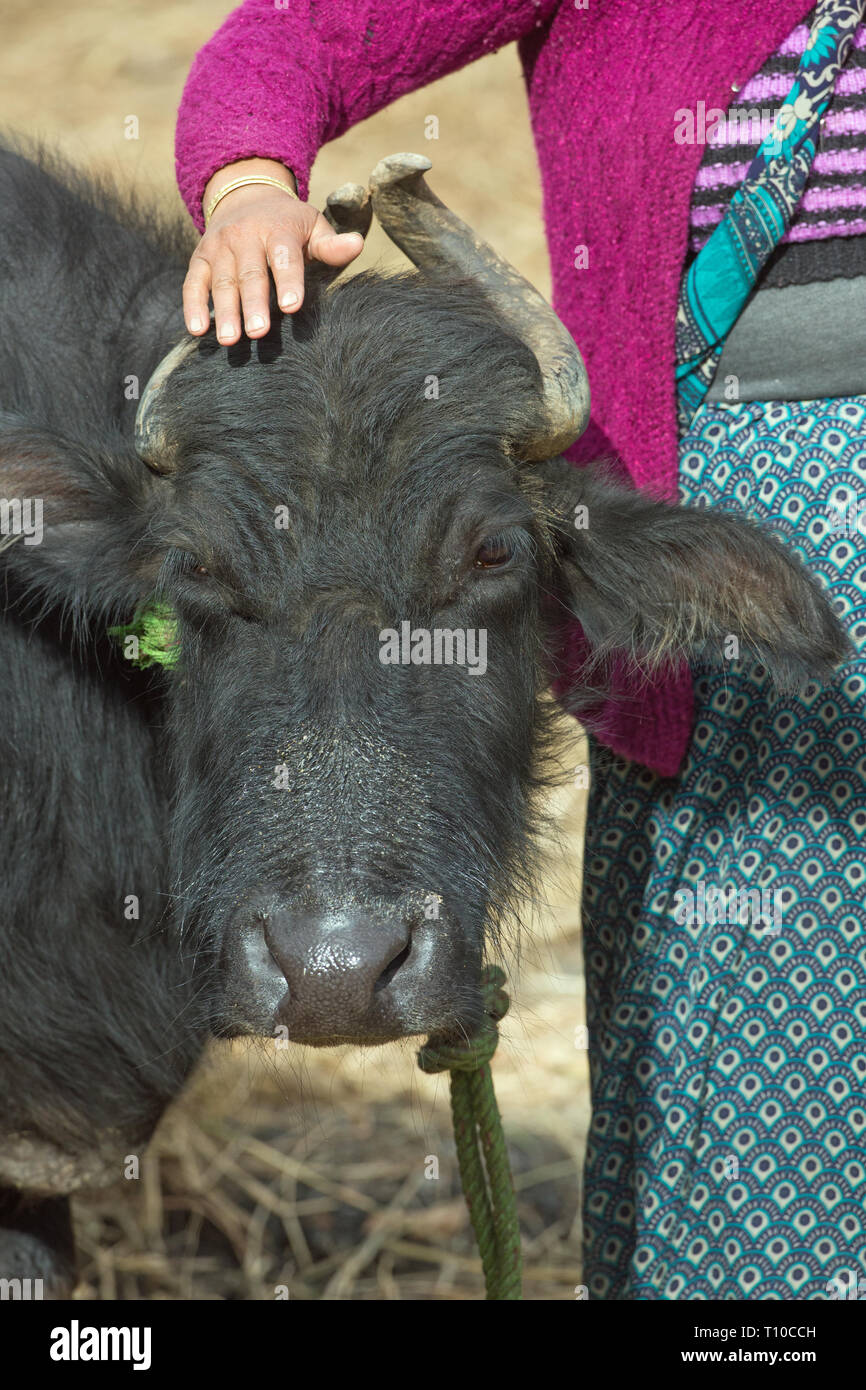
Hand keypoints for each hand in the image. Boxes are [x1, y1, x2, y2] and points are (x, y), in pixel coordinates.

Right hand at [183, 159, 364, 343]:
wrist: (245, 195)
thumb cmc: (288, 223)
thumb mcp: (312, 226)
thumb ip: (331, 244)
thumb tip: (357, 245)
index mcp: (278, 228)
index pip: (284, 257)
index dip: (288, 281)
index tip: (291, 307)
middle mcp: (245, 235)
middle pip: (250, 273)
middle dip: (253, 303)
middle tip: (258, 333)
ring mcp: (219, 247)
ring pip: (221, 282)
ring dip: (224, 312)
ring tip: (230, 340)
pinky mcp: (200, 258)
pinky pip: (193, 283)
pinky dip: (193, 306)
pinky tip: (197, 330)